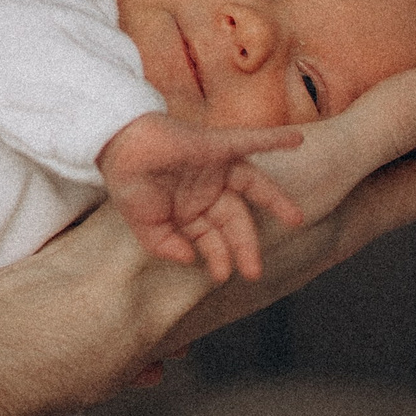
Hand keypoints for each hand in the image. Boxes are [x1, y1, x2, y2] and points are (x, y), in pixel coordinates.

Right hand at [98, 112, 305, 282]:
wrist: (117, 147)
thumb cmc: (127, 183)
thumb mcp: (145, 225)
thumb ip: (165, 246)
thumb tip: (189, 259)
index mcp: (190, 210)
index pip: (212, 238)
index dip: (219, 257)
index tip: (221, 275)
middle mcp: (208, 190)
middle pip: (236, 220)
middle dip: (245, 246)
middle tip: (253, 272)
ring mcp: (216, 167)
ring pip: (254, 186)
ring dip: (276, 201)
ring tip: (296, 219)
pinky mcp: (217, 145)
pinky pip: (250, 141)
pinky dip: (273, 140)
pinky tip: (297, 140)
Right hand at [154, 60, 415, 357]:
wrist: (115, 299)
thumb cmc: (224, 235)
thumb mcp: (322, 167)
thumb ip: (387, 125)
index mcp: (346, 226)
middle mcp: (309, 247)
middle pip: (372, 194)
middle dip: (393, 147)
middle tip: (400, 95)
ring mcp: (256, 253)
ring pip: (306, 200)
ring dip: (321, 158)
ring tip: (319, 115)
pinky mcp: (206, 246)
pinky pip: (245, 207)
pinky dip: (255, 174)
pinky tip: (228, 154)